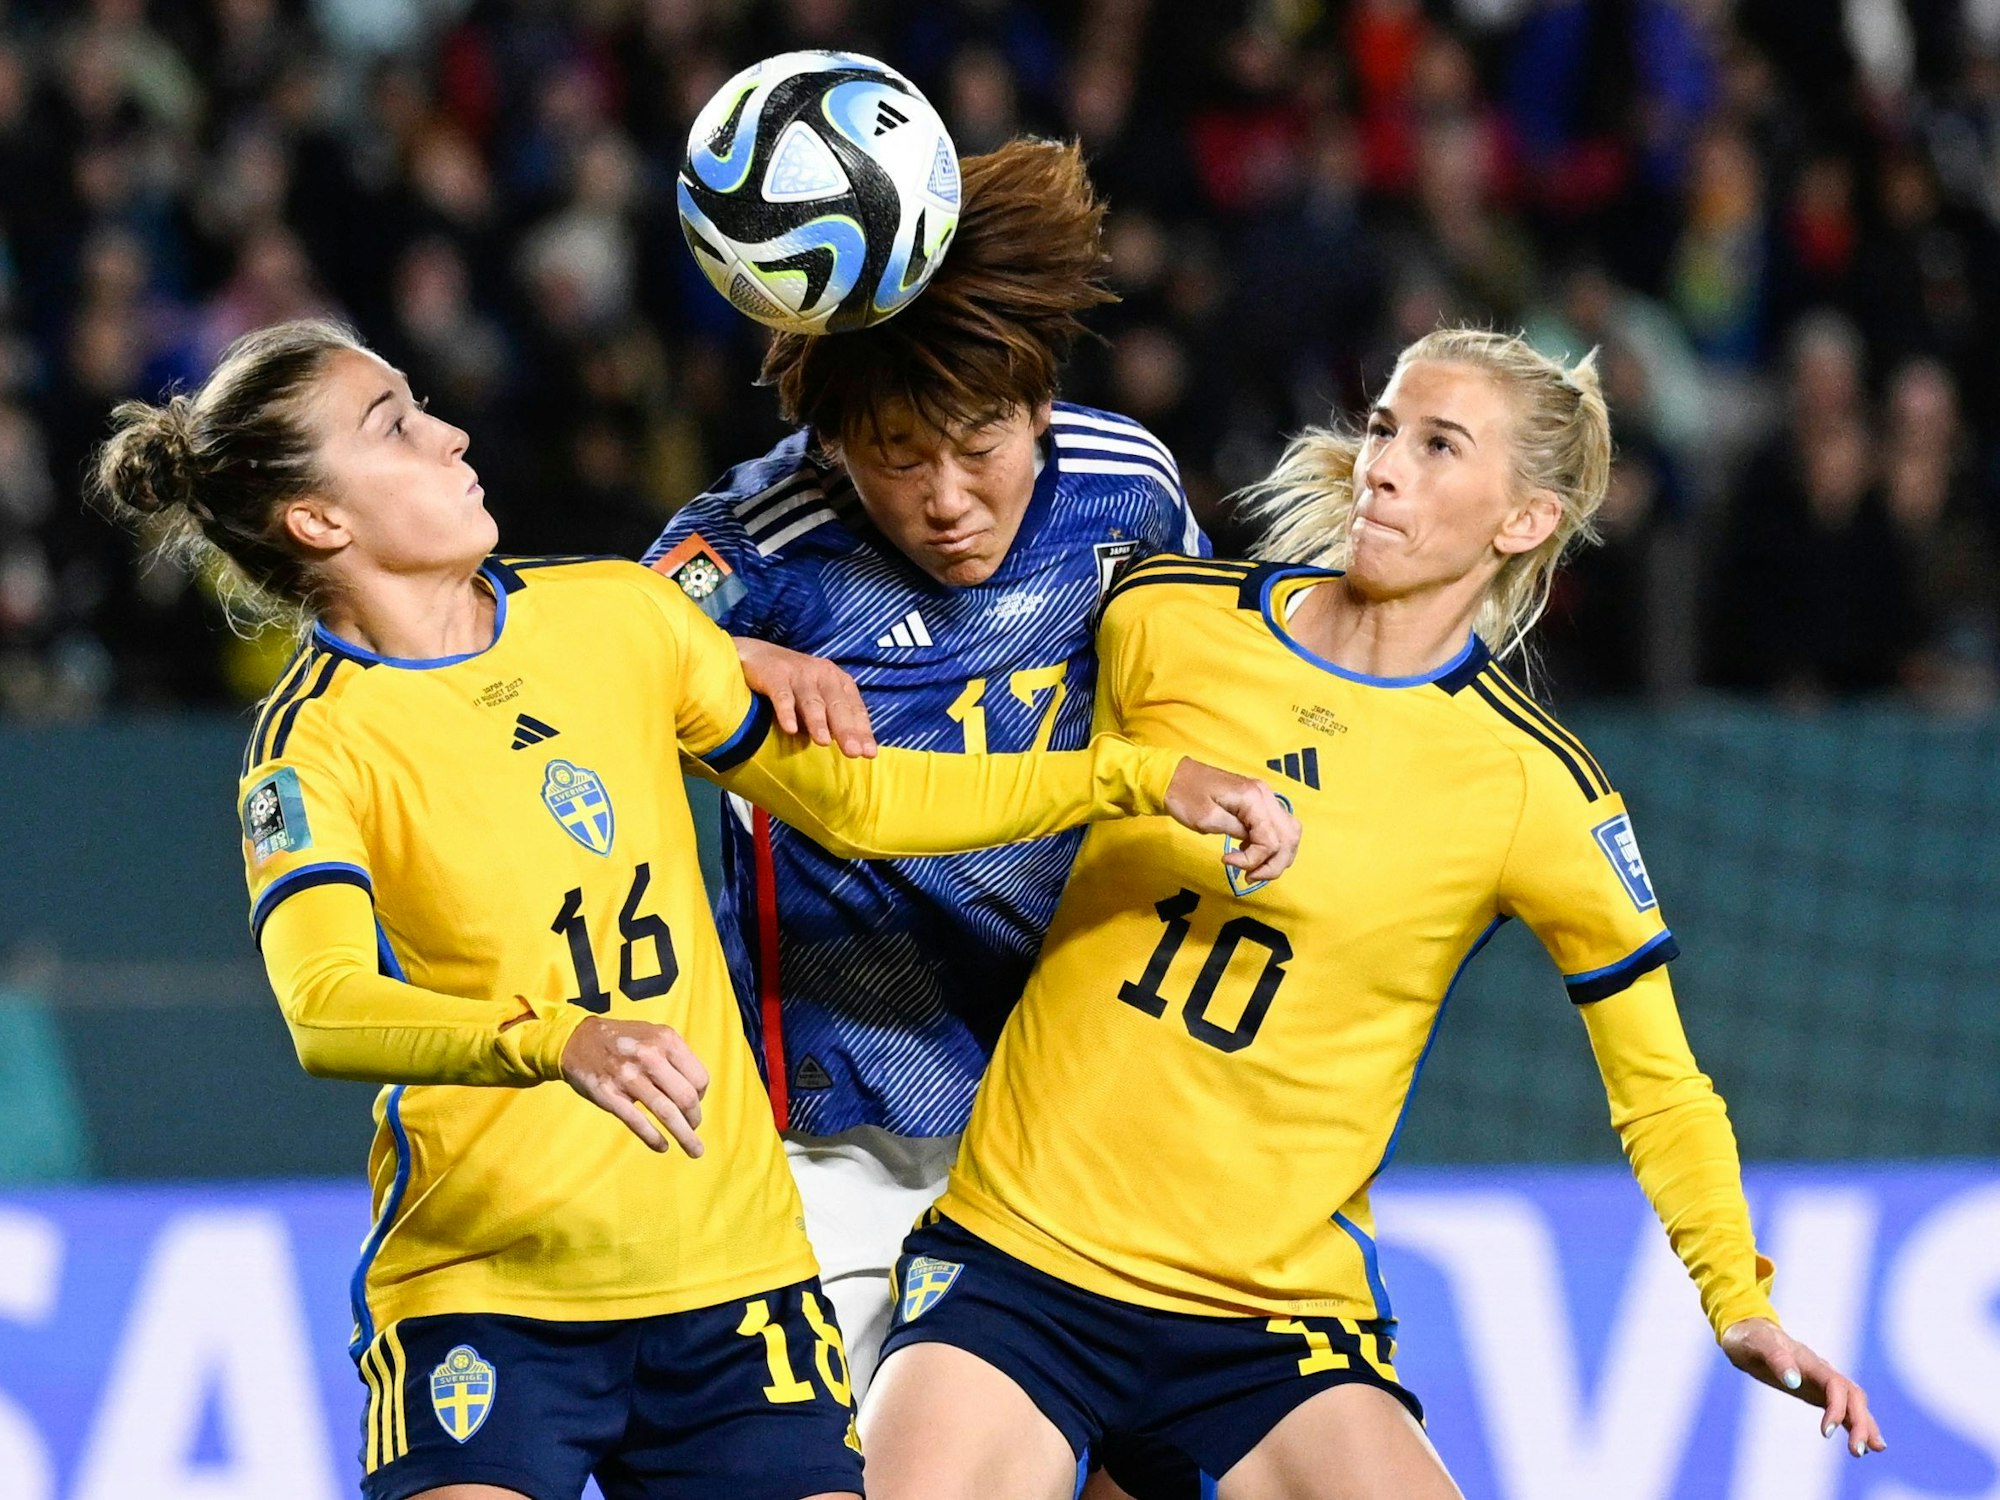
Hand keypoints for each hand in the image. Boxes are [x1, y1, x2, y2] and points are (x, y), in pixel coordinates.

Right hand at [559, 1016, 710, 1155]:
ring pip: (666, 1113)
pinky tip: (662, 1147)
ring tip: (694, 1149)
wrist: (577, 1040)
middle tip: (693, 1127)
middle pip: (686, 1097)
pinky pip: (638, 1122)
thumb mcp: (653, 1034)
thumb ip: (675, 1056)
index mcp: (665, 1040)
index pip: (699, 1077)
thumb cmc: (622, 1040)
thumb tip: (697, 1090)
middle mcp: (649, 1056)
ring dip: (685, 1135)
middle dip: (695, 1118)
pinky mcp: (609, 1095)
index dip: (701, 1095)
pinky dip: (654, 1138)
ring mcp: (628, 1076)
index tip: (695, 1103)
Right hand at [735, 636, 876, 757]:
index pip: (855, 709)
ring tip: (823, 742)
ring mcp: (799, 674)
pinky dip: (786, 712)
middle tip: (853, 752)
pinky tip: (790, 728)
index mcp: (838, 681)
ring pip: (811, 701)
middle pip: (837, 705)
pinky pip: (782, 696)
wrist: (756, 656)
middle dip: (846, 729)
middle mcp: (822, 675)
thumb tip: (854, 749)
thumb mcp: (820, 697)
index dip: (863, 732)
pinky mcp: (774, 675)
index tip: (869, 754)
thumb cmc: (795, 685)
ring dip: (818, 721)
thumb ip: (834, 718)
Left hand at [1164, 760, 1299, 883]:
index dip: (1254, 859)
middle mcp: (1265, 795)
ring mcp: (1264, 797)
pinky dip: (1269, 845)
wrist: (1173, 776)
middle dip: (1273, 864)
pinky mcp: (1258, 801)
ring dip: (1275, 856)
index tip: (1227, 862)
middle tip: (1249, 877)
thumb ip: (1235, 832)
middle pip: (1288, 838)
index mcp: (1254, 798)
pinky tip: (1249, 851)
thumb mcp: (1207, 819)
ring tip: (1252, 869)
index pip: (1271, 840)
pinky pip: (1276, 827)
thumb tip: (1253, 846)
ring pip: (1288, 833)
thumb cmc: (1184, 796)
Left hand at [1721, 1317, 1885, 1456]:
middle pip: (1853, 1397)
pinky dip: (1854, 1424)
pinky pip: (1843, 1409)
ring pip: (1854, 1404)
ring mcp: (1822, 1382)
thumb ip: (1776, 1359)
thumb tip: (1793, 1381)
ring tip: (1873, 1450)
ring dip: (1864, 1426)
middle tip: (1857, 1452)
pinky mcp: (1817, 1391)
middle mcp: (1822, 1372)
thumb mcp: (1757, 1346)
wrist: (1747, 1332)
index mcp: (1810, 1362)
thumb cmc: (1750, 1339)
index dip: (1837, 1409)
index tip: (1826, 1433)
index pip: (1836, 1386)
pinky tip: (1862, 1444)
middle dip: (1861, 1423)